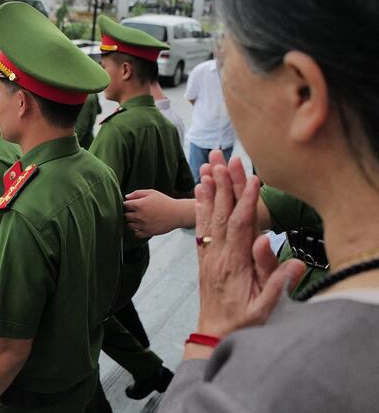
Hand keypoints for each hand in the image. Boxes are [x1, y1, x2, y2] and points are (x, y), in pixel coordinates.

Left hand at [123, 189, 181, 236]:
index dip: (126, 204)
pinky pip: (136, 234)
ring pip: (129, 226)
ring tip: (138, 219)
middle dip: (128, 213)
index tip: (130, 204)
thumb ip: (137, 193)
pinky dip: (137, 231)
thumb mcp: (151, 193)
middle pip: (125, 216)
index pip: (124, 205)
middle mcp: (139, 216)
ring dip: (132, 222)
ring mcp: (143, 225)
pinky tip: (141, 226)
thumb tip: (126, 197)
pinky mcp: (148, 232)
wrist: (177, 213)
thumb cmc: (164, 202)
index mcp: (139, 205)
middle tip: (134, 211)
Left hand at [193, 153, 305, 338]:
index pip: (242, 226)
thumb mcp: (264, 308)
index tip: (253, 178)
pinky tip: (199, 188)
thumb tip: (290, 258)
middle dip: (224, 184)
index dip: (247, 202)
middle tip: (223, 157)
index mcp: (235, 263)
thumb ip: (275, 282)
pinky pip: (201, 225)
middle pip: (222, 212)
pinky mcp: (204, 255)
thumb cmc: (243, 320)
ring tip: (208, 163)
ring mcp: (209, 253)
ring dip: (209, 188)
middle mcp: (218, 253)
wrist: (213, 332)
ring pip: (209, 214)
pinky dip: (200, 205)